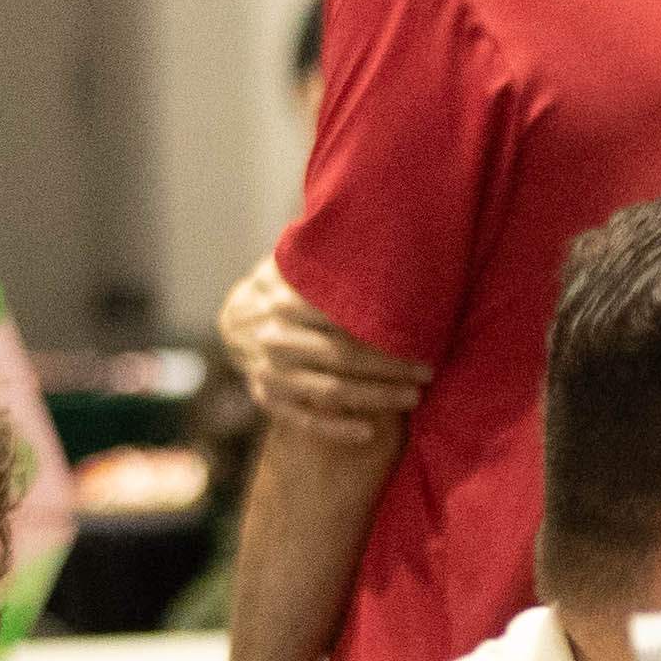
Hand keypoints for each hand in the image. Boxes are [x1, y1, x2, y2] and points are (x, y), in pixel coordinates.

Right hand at [222, 260, 429, 441]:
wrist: (232, 321)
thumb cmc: (282, 287)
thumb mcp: (294, 265)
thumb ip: (320, 258)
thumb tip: (358, 228)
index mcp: (283, 302)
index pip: (340, 319)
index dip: (383, 328)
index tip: (420, 334)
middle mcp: (275, 339)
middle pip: (341, 356)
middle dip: (389, 366)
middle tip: (428, 370)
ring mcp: (269, 372)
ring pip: (329, 391)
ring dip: (375, 397)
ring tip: (413, 397)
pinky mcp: (267, 398)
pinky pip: (303, 420)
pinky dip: (335, 430)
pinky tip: (369, 432)